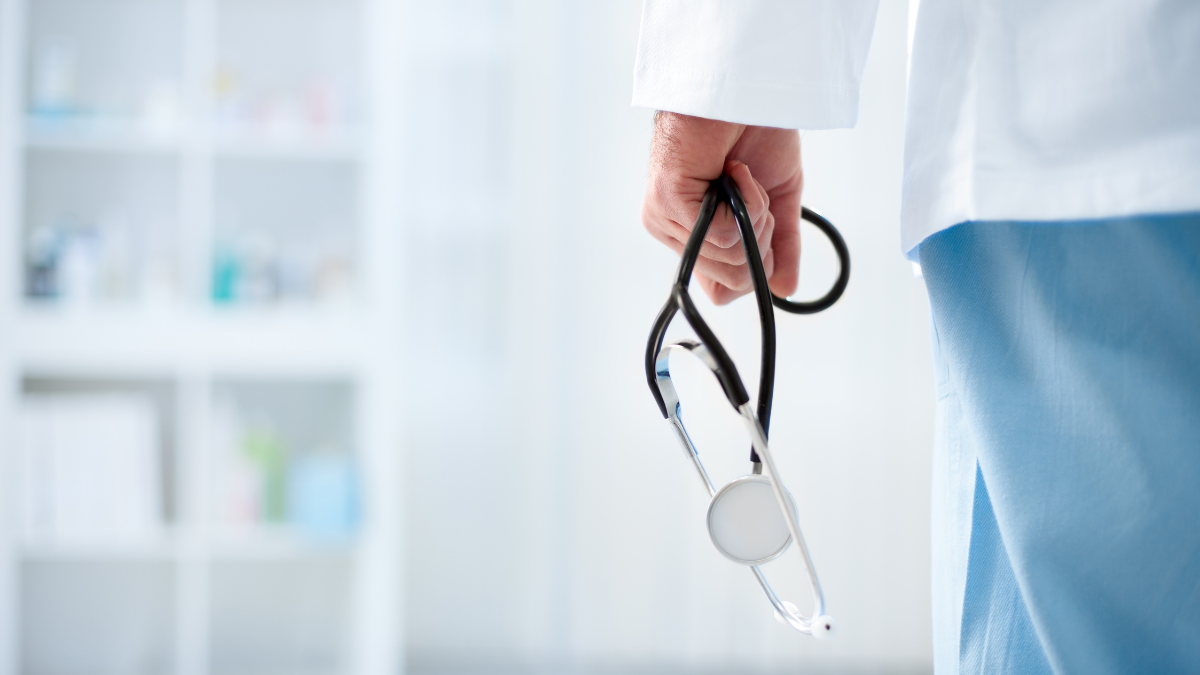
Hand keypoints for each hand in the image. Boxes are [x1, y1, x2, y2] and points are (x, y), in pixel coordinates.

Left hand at [642, 112, 801, 304]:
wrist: (742, 91)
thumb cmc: (752, 133)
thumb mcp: (778, 197)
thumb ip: (781, 245)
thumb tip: (786, 289)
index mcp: (693, 234)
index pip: (722, 290)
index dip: (755, 268)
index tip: (764, 220)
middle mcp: (673, 232)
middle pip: (731, 283)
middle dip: (762, 241)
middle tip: (755, 194)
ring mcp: (665, 219)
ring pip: (729, 260)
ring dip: (755, 216)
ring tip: (743, 175)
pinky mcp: (668, 202)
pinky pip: (722, 234)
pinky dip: (745, 202)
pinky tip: (735, 170)